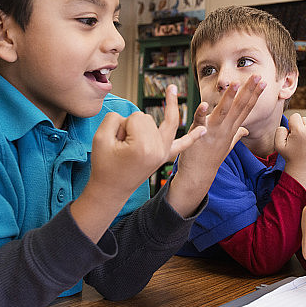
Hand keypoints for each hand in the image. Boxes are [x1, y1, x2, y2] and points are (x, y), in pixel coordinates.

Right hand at [90, 85, 204, 201]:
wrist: (110, 190)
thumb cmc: (104, 165)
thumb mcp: (100, 137)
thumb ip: (115, 118)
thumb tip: (132, 117)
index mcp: (144, 147)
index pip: (135, 117)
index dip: (120, 126)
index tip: (115, 143)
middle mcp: (158, 150)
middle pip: (146, 118)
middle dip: (129, 128)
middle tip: (120, 148)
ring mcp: (164, 154)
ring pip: (154, 123)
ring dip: (142, 129)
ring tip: (131, 147)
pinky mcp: (165, 157)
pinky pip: (183, 144)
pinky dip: (193, 137)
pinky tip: (204, 129)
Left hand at [169, 75, 266, 214]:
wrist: (198, 175)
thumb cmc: (211, 158)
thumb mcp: (227, 145)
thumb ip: (236, 135)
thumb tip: (245, 130)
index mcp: (232, 129)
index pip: (246, 108)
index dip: (255, 94)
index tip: (264, 81)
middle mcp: (225, 129)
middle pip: (239, 107)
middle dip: (249, 91)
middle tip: (257, 76)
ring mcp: (212, 132)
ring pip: (223, 112)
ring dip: (229, 98)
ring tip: (236, 83)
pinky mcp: (197, 135)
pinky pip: (199, 122)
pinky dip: (201, 113)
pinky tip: (204, 104)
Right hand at [275, 113, 305, 191]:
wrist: (303, 169)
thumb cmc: (290, 157)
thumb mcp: (278, 144)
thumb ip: (279, 130)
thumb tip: (288, 125)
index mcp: (300, 131)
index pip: (295, 116)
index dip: (291, 125)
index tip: (292, 135)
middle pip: (304, 118)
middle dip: (300, 126)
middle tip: (298, 139)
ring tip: (305, 141)